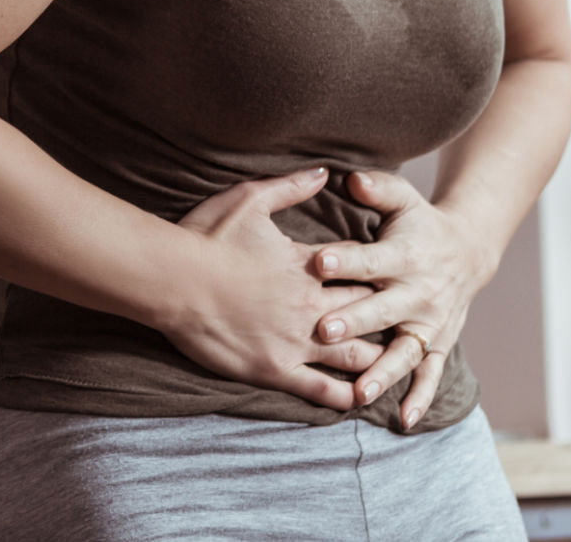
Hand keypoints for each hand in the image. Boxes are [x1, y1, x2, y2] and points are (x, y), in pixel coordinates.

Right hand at [164, 166, 383, 412]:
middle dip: (383, 316)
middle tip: (398, 320)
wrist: (171, 278)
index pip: (357, 271)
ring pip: (355, 354)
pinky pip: (323, 389)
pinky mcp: (277, 369)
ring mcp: (297, 341)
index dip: (373, 274)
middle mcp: (311, 305)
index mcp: (307, 265)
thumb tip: (324, 172)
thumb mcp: (248, 199)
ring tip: (391, 363)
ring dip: (376, 358)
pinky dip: (346, 396)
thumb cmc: (205, 237)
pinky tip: (359, 399)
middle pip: (365, 312)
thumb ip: (290, 187)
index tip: (387, 275)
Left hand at [308, 169, 500, 429]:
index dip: (345, 260)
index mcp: (404, 255)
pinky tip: (403, 420)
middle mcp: (418, 293)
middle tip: (323, 331)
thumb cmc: (418, 222)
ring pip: (404, 351)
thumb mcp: (403, 199)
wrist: (467, 250)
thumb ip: (377, 189)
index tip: (318, 262)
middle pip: (382, 309)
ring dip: (383, 372)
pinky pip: (429, 374)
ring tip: (360, 391)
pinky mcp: (437, 343)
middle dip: (354, 320)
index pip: (370, 259)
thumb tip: (350, 178)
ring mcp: (429, 323)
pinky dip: (419, 398)